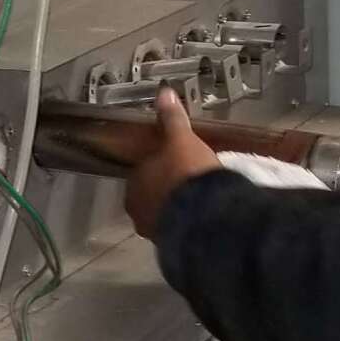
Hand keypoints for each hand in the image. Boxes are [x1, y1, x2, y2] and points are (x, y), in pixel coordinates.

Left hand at [126, 89, 218, 237]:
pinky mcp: (174, 248)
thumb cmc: (187, 174)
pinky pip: (180, 232)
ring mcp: (154, 232)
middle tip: (192, 183)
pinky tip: (205, 219)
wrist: (205, 217)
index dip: (160, 167)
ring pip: (164, 216)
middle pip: (152, 196)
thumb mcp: (181, 139)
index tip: (178, 165)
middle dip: (168, 191)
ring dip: (178, 210)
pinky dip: (189, 225)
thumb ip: (172, 119)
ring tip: (202, 202)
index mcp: (133, 184)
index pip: (143, 173)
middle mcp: (137, 211)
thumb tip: (163, 91)